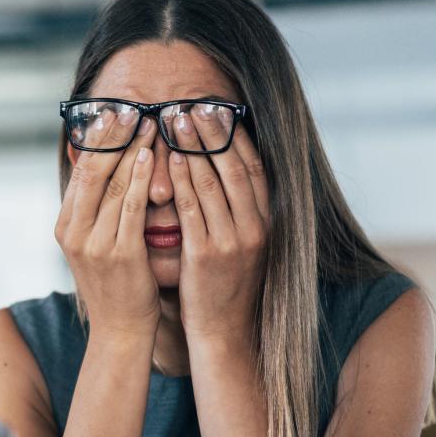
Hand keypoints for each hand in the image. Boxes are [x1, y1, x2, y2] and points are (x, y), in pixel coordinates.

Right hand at [54, 113, 159, 341]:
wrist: (120, 330)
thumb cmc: (115, 285)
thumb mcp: (95, 244)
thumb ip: (96, 210)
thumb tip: (103, 170)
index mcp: (65, 226)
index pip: (80, 172)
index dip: (96, 139)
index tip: (113, 112)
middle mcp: (74, 232)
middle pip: (92, 171)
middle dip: (113, 136)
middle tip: (131, 106)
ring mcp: (95, 244)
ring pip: (113, 184)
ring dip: (133, 149)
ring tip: (150, 122)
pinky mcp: (120, 253)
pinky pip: (131, 207)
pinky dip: (141, 178)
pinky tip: (152, 156)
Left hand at [166, 104, 269, 344]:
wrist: (224, 333)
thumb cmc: (224, 288)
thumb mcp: (240, 246)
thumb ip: (236, 212)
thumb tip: (223, 176)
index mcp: (265, 221)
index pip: (253, 167)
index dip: (235, 135)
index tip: (218, 109)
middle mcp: (255, 226)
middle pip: (234, 166)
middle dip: (212, 132)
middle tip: (192, 103)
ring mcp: (233, 240)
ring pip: (213, 182)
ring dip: (193, 146)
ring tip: (175, 119)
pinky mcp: (208, 255)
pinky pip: (194, 209)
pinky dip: (183, 180)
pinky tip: (171, 158)